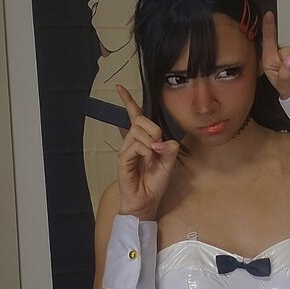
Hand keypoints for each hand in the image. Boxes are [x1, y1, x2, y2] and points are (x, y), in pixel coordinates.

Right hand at [116, 85, 179, 220]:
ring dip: (151, 144)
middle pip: (141, 119)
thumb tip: (162, 140)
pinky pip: (136, 146)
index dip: (128, 101)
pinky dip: (146, 152)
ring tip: (152, 159)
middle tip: (159, 148)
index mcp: (143, 139)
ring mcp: (126, 149)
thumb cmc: (155, 182)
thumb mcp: (169, 162)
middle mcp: (132, 141)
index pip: (134, 115)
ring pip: (139, 131)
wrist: (146, 201)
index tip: (120, 87)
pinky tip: (148, 162)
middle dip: (154, 130)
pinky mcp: (123, 159)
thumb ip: (169, 148)